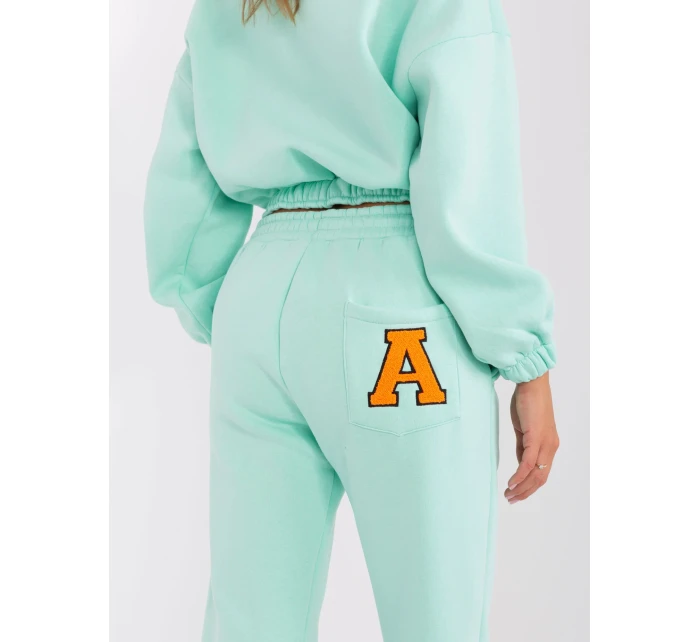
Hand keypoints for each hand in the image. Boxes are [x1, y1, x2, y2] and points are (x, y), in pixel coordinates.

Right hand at [504, 372, 558, 503]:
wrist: (532, 384)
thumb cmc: (527, 402)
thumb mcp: (524, 429)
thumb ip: (523, 447)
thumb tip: (520, 463)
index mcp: (549, 445)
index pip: (542, 473)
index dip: (530, 487)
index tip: (516, 494)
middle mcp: (551, 447)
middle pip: (540, 479)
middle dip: (525, 492)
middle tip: (511, 499)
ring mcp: (545, 443)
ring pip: (536, 474)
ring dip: (522, 488)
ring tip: (509, 494)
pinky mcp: (536, 438)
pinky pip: (528, 463)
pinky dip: (520, 476)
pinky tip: (511, 483)